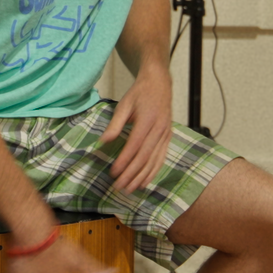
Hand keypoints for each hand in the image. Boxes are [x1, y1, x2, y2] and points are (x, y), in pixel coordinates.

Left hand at [100, 67, 173, 193]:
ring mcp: (165, 135)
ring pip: (153, 161)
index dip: (124, 161)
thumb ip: (115, 125)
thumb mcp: (124, 105)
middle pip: (144, 157)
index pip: (134, 146)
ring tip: (130, 189)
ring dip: (141, 177)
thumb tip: (103, 141)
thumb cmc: (139, 93)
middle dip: (131, 174)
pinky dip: (153, 172)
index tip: (113, 173)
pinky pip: (161, 158)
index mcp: (147, 120)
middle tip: (119, 187)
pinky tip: (145, 182)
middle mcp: (158, 130)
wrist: (160, 83)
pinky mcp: (168, 138)